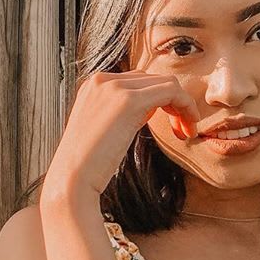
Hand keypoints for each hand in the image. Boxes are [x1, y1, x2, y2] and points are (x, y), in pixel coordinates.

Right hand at [40, 68, 200, 201]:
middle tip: (183, 130)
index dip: (161, 101)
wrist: (72, 180)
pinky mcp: (128, 101)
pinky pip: (171, 91)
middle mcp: (102, 80)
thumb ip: (121, 113)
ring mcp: (114, 87)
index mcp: (94, 85)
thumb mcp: (103, 129)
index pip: (139, 81)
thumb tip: (150, 108)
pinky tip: (187, 128)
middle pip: (154, 80)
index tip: (172, 126)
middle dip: (174, 103)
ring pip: (166, 82)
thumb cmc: (88, 165)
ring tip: (187, 131)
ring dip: (183, 105)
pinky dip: (186, 106)